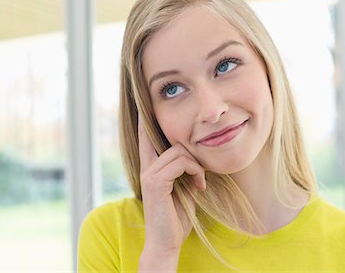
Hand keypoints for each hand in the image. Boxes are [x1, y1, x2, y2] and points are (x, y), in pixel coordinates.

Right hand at [138, 115, 205, 255]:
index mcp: (151, 167)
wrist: (168, 241)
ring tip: (201, 181)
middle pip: (168, 138)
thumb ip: (184, 169)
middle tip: (200, 168)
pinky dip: (195, 172)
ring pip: (179, 150)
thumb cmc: (176, 216)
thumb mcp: (183, 187)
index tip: (144, 103)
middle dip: (188, 145)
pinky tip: (199, 186)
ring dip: (197, 165)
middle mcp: (146, 167)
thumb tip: (196, 157)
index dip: (145, 120)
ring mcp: (149, 173)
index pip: (146, 137)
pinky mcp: (155, 181)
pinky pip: (181, 163)